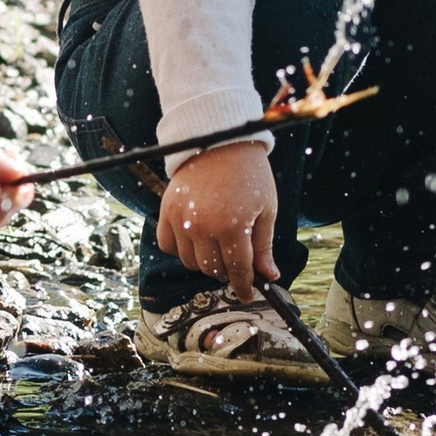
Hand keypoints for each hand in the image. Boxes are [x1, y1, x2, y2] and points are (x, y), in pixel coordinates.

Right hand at [157, 138, 277, 298]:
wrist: (221, 140)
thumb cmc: (249, 173)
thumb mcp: (266, 208)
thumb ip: (264, 246)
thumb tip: (269, 277)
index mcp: (232, 227)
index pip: (237, 270)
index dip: (243, 286)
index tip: (246, 294)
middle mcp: (202, 226)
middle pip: (212, 270)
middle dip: (226, 272)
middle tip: (235, 262)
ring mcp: (180, 219)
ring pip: (190, 262)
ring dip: (204, 261)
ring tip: (217, 246)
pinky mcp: (166, 210)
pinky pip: (168, 245)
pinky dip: (180, 249)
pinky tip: (195, 239)